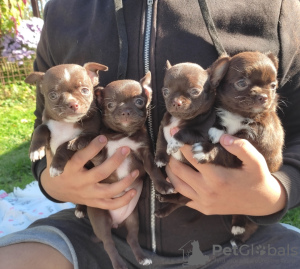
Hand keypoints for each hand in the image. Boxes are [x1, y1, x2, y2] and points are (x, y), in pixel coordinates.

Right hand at [41, 135, 137, 209]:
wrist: (54, 189)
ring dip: (124, 182)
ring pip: (109, 191)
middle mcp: (80, 182)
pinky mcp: (93, 202)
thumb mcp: (56, 153)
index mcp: (70, 169)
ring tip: (136, 172)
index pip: (82, 158)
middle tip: (126, 149)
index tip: (104, 137)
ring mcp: (88, 194)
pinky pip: (109, 205)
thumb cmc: (59, 165)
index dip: (93, 148)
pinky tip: (133, 192)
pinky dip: (123, 201)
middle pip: (100, 173)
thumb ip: (60, 141)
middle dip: (115, 161)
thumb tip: (61, 122)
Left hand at [166, 134, 285, 215]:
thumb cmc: (257, 178)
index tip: (174, 133)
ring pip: (176, 185)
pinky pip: (183, 198)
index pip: (191, 156)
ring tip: (172, 160)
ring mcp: (204, 202)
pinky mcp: (203, 209)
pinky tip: (180, 177)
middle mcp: (207, 191)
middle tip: (172, 147)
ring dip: (171, 172)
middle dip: (172, 157)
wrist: (263, 203)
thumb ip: (241, 147)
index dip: (180, 143)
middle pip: (178, 170)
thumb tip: (222, 137)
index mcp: (217, 177)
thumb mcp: (256, 161)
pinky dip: (178, 186)